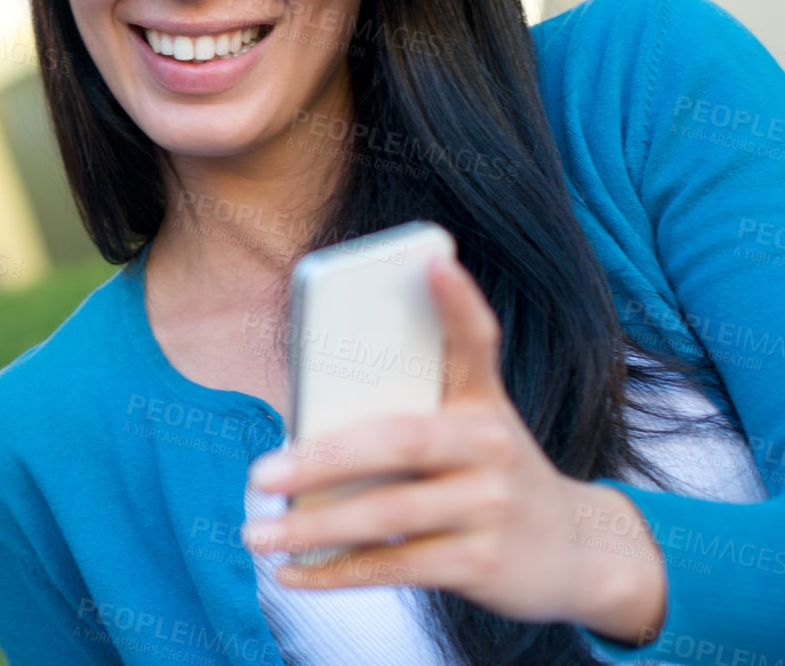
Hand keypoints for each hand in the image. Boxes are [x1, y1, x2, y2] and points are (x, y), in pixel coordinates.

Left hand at [240, 253, 667, 646]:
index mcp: (482, 400)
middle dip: (323, 460)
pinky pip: (397, 565)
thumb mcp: (467, 432)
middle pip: (400, 441)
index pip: (476, 341)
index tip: (433, 261)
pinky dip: (338, 571)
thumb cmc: (487, 475)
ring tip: (258, 534)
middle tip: (260, 474)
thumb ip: (402, 419)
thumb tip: (301, 440)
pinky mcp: (485, 562)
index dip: (457, 302)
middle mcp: (494, 445)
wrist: (577, 551)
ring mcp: (492, 505)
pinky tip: (293, 573)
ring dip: (315, 528)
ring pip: (389, 513)